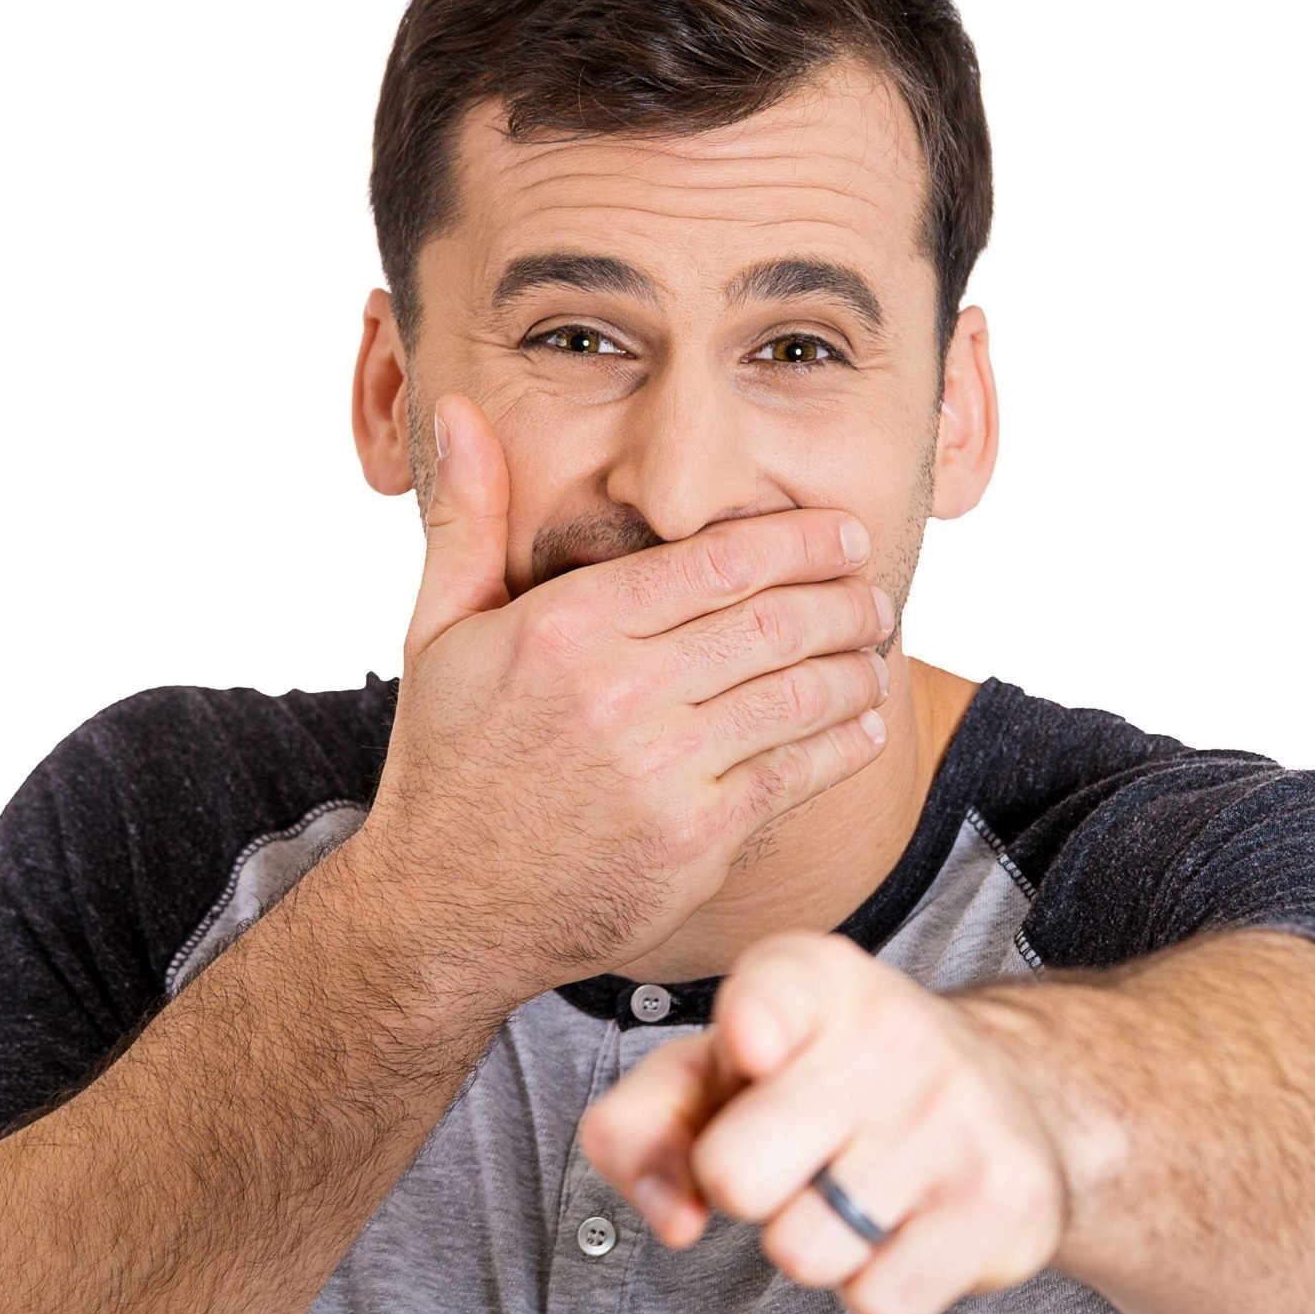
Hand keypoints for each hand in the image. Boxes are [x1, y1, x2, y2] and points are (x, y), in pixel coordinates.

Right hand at [355, 397, 895, 996]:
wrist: (442, 905)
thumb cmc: (446, 761)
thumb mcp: (438, 629)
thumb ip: (466, 517)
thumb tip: (458, 408)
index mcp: (566, 628)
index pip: (719, 562)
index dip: (799, 542)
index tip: (841, 534)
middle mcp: (620, 693)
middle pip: (774, 622)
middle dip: (844, 598)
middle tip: (874, 588)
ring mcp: (664, 770)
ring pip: (798, 694)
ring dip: (855, 665)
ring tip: (875, 646)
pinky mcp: (696, 840)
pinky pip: (796, 773)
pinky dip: (843, 742)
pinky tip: (862, 722)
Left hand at [578, 932, 1069, 1313]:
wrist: (1010, 1095)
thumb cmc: (825, 1083)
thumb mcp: (719, 1071)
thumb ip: (640, 1124)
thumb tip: (675, 1216)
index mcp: (813, 981)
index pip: (764, 1001)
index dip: (746, 1033)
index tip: (750, 1048)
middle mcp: (893, 1035)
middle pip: (733, 1175)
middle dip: (738, 1188)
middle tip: (788, 1155)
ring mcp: (956, 1120)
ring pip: (801, 1253)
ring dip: (810, 1241)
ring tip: (849, 1187)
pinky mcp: (1003, 1203)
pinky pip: (877, 1301)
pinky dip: (874, 1284)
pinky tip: (902, 1225)